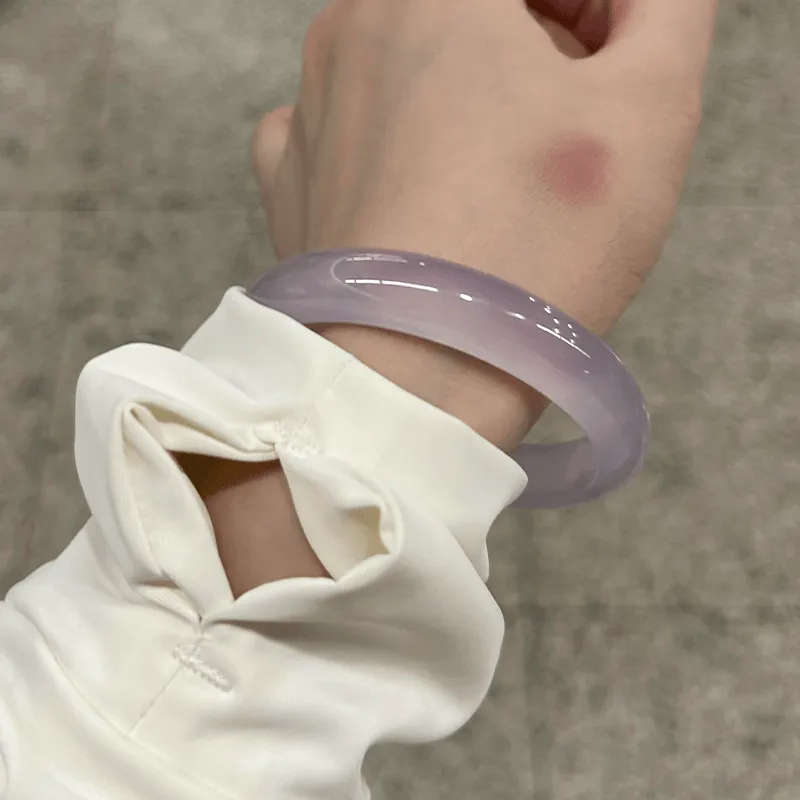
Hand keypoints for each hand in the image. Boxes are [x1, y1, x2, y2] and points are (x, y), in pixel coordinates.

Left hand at [250, 0, 716, 449]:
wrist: (413, 381)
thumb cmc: (535, 244)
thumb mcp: (652, 105)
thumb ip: (664, 11)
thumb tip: (635, 5)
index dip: (594, 15)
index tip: (614, 75)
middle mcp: (351, 26)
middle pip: (473, 13)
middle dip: (540, 54)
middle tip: (576, 135)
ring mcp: (307, 109)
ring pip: (413, 72)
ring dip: (472, 104)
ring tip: (506, 187)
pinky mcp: (288, 183)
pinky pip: (349, 133)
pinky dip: (396, 149)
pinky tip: (426, 198)